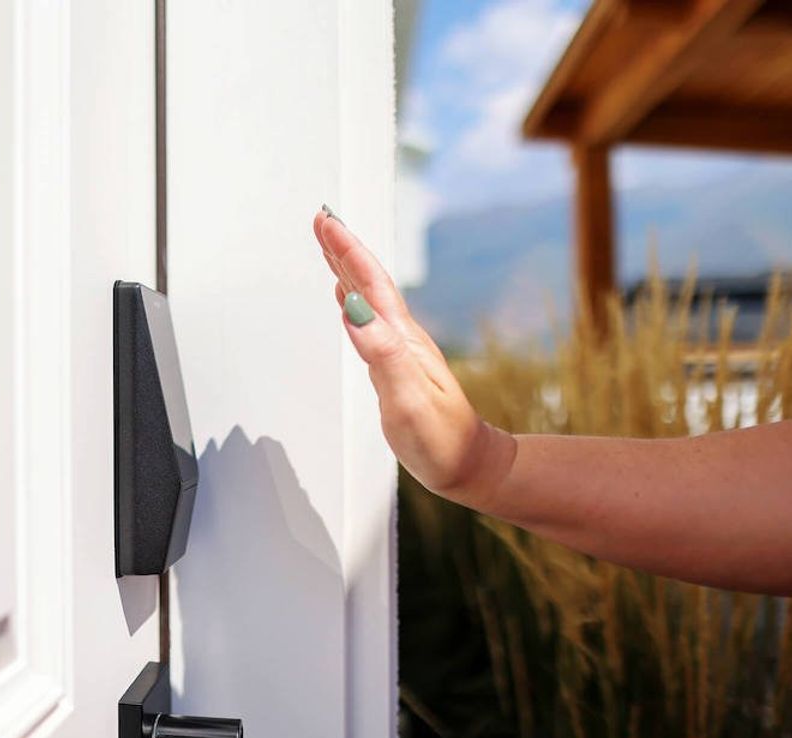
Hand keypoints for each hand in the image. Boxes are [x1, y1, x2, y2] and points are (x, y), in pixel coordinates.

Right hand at [312, 207, 513, 504]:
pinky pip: (369, 321)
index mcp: (400, 339)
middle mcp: (401, 338)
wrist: (469, 465)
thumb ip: (381, 354)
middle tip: (322, 219)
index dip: (347, 250)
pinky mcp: (397, 366)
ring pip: (368, 297)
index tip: (326, 221)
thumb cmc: (440, 440)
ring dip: (347, 269)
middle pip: (368, 282)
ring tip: (329, 246)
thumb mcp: (407, 398)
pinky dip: (353, 301)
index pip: (369, 284)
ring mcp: (400, 350)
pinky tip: (346, 300)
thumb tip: (353, 311)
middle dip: (344, 248)